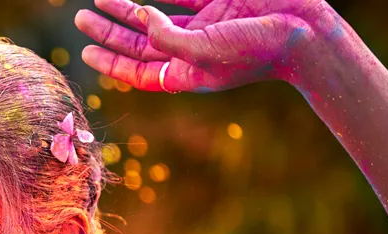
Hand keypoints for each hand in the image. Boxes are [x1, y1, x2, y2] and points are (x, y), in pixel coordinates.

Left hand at [75, 0, 336, 91]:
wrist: (306, 30)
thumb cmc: (256, 50)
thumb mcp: (204, 51)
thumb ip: (168, 39)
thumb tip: (142, 19)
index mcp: (187, 73)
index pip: (139, 71)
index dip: (111, 63)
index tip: (86, 52)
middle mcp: (192, 50)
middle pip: (139, 43)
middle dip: (110, 30)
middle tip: (81, 18)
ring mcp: (205, 24)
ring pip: (154, 16)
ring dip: (126, 8)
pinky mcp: (219, 1)